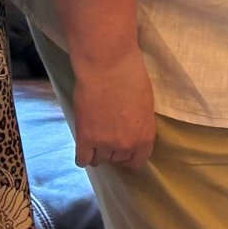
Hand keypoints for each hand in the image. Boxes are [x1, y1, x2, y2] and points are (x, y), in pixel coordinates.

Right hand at [70, 45, 155, 169]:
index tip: (125, 150)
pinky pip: (82, 160)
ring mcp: (104, 144)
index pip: (137, 161)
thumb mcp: (145, 104)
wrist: (108, 67)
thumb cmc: (130, 77)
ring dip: (98, 150)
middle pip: (117, 159)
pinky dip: (83, 156)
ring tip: (95, 135)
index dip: (130, 156)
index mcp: (145, 137)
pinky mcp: (85, 138)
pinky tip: (84, 146)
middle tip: (108, 133)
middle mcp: (126, 145)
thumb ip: (139, 124)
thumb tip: (131, 130)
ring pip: (99, 160)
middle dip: (114, 148)